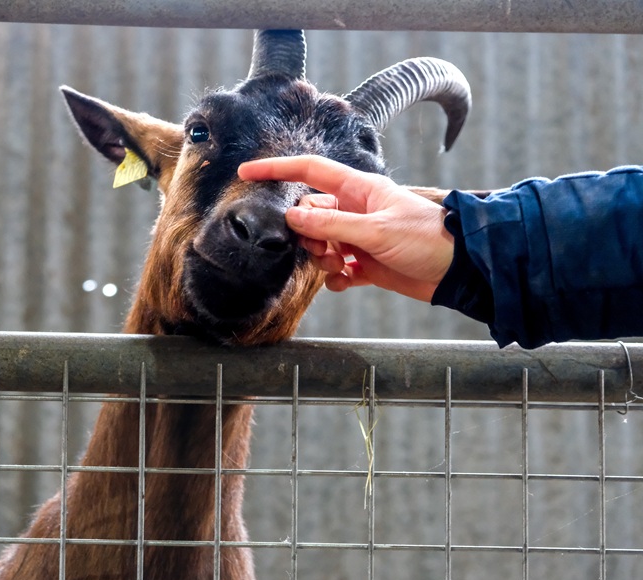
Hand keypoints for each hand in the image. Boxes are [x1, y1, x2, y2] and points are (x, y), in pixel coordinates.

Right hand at [237, 155, 453, 301]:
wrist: (459, 272)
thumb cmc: (428, 240)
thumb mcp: (377, 231)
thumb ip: (332, 225)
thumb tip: (292, 216)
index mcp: (358, 190)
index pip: (308, 171)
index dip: (276, 170)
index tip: (246, 174)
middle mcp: (355, 210)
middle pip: (309, 214)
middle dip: (307, 234)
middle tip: (323, 251)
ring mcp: (359, 236)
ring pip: (319, 243)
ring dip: (321, 259)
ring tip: (340, 268)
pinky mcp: (365, 263)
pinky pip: (336, 269)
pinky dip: (336, 279)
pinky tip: (349, 282)